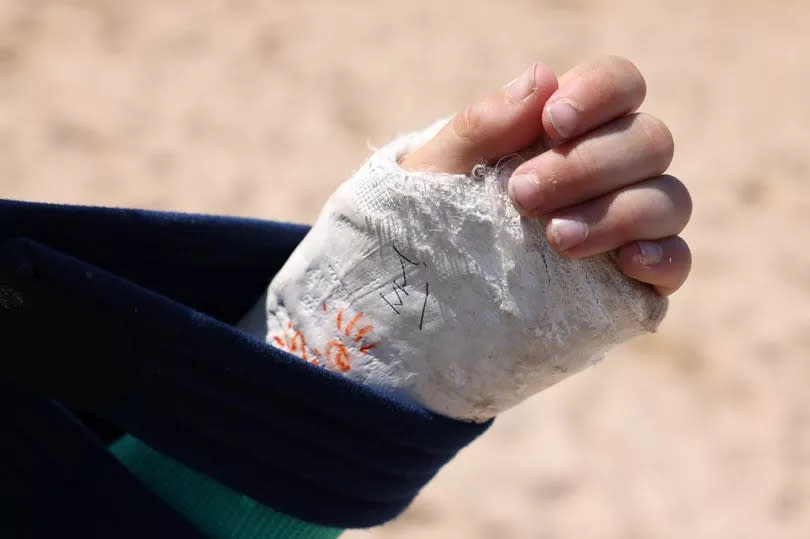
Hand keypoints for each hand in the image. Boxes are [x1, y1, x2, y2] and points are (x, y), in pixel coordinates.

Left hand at [400, 56, 691, 295]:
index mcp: (571, 128)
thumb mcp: (441, 171)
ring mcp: (630, 223)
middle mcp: (612, 168)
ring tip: (556, 239)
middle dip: (587, 166)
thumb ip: (484, 125)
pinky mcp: (634, 279)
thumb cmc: (432, 215)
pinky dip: (662, 258)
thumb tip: (542, 77)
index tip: (552, 122)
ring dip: (618, 214)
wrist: (428, 291)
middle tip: (523, 195)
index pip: (620, 84)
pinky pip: (676, 261)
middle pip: (650, 141)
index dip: (599, 94)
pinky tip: (627, 263)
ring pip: (669, 199)